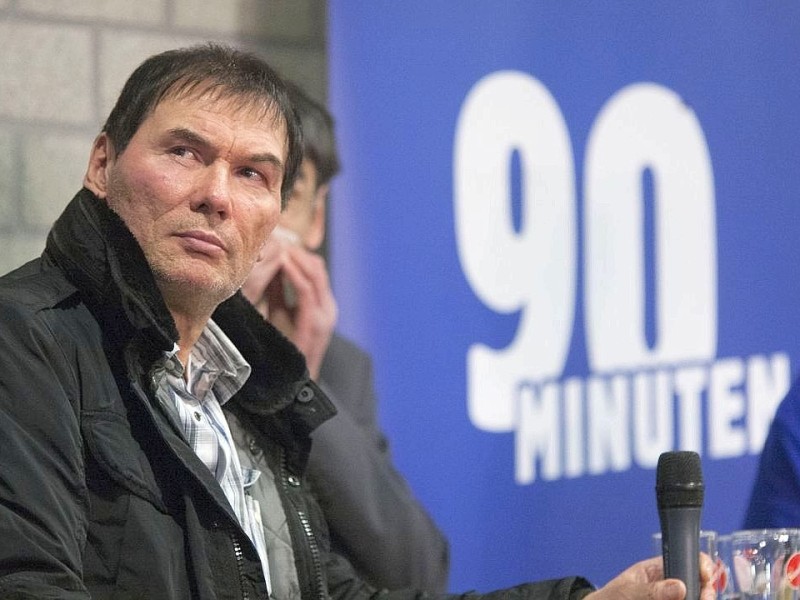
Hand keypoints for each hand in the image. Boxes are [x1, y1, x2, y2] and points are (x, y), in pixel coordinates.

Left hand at [241, 229, 337, 379]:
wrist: (294, 380)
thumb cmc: (285, 347)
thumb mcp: (280, 312)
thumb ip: (278, 291)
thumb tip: (270, 268)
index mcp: (322, 303)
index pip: (315, 267)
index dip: (297, 251)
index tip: (277, 240)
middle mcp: (327, 306)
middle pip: (316, 265)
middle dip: (295, 250)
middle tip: (274, 239)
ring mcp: (324, 314)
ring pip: (314, 273)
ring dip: (295, 258)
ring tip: (276, 247)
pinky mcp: (315, 322)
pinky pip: (306, 289)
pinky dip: (293, 274)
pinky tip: (281, 264)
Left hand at [585, 554, 715, 599]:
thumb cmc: (609, 598)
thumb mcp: (627, 591)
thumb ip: (650, 590)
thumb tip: (679, 586)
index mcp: (658, 570)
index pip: (686, 560)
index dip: (701, 565)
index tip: (706, 577)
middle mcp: (669, 586)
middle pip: (699, 583)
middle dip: (707, 590)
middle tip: (705, 597)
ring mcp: (672, 597)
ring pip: (695, 596)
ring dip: (701, 597)